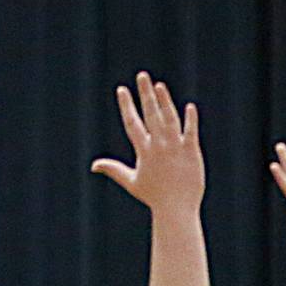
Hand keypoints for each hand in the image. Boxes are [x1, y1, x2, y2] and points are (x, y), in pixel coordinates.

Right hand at [91, 71, 203, 210]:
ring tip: (159, 86)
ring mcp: (176, 148)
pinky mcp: (191, 152)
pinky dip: (190, 119)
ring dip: (165, 101)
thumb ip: (113, 170)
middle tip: (142, 75)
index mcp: (144, 152)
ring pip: (170, 119)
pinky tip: (189, 107)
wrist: (177, 210)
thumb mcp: (131, 182)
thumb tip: (94, 166)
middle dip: (145, 94)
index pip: (132, 123)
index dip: (127, 105)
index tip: (122, 89)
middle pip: (151, 114)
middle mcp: (159, 146)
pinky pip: (191, 132)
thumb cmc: (154, 197)